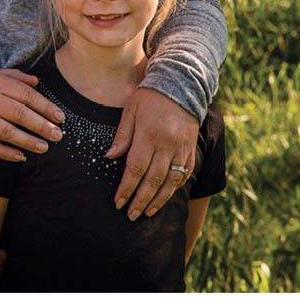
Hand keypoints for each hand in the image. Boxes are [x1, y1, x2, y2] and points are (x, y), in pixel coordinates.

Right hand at [0, 65, 64, 160]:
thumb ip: (14, 77)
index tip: (59, 117)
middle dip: (41, 126)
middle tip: (58, 135)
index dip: (45, 106)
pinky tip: (21, 156)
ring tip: (44, 147)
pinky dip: (7, 153)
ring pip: (6, 132)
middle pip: (19, 114)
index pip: (25, 95)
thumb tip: (37, 82)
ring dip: (27, 141)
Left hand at [106, 87, 198, 219]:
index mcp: (149, 136)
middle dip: (141, 200)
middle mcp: (167, 146)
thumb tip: (109, 157)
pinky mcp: (190, 150)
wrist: (181, 86)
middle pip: (153, 181)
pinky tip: (165, 196)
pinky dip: (175, 188)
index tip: (119, 202)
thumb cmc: (150, 97)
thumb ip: (122, 135)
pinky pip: (184, 174)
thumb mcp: (130, 110)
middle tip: (131, 214)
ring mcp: (181, 149)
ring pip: (171, 182)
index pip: (135, 169)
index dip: (126, 188)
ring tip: (147, 212)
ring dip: (159, 200)